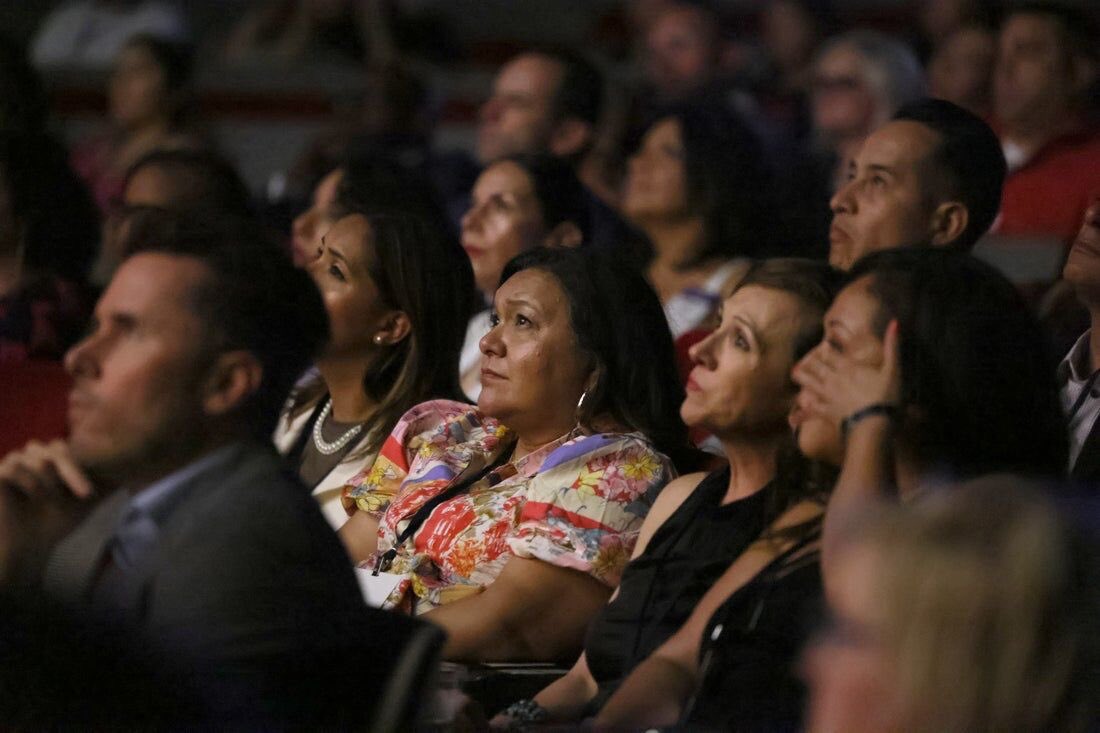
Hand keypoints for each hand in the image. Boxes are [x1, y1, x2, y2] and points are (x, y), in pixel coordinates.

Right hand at [0, 440, 96, 585]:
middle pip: (55, 449)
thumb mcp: (86, 503)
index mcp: (53, 458)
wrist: (30, 547)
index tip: (93, 491)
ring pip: (37, 458)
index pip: (68, 447)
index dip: (82, 467)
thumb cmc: (57, 522)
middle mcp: (33, 456)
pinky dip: (28, 484)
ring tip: (53, 502)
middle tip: (85, 495)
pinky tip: (34, 499)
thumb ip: (105, 485)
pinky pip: (12, 469)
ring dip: (50, 482)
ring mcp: (13, 463)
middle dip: (71, 472)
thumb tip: (132, 472)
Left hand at [792, 320, 901, 429]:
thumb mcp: (893, 370)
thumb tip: (895, 323)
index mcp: (849, 368)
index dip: (829, 344)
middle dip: (811, 359)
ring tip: (794, 372)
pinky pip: (811, 411)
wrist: (873, 424)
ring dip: (801, 377)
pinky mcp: (826, 412)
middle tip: (807, 356)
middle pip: (817, 365)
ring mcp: (828, 395)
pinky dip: (801, 414)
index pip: (833, 351)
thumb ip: (892, 347)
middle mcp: (834, 379)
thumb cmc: (885, 397)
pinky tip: (793, 417)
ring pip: (809, 383)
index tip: (827, 336)